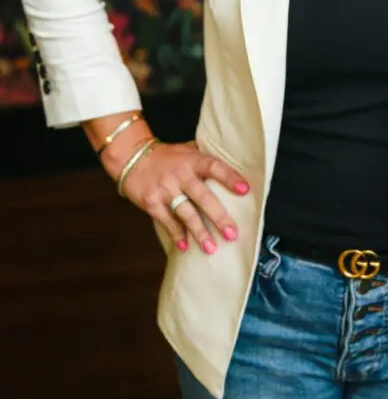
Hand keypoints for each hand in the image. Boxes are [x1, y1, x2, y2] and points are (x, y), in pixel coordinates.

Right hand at [107, 136, 249, 254]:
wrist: (131, 156)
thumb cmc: (166, 155)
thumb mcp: (186, 150)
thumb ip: (205, 158)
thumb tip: (233, 163)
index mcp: (192, 160)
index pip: (214, 167)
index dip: (230, 177)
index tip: (245, 190)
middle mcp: (180, 175)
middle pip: (202, 196)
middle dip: (218, 216)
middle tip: (232, 234)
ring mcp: (165, 190)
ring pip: (185, 213)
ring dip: (199, 232)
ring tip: (211, 249)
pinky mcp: (152, 203)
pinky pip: (167, 221)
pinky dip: (176, 234)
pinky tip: (185, 247)